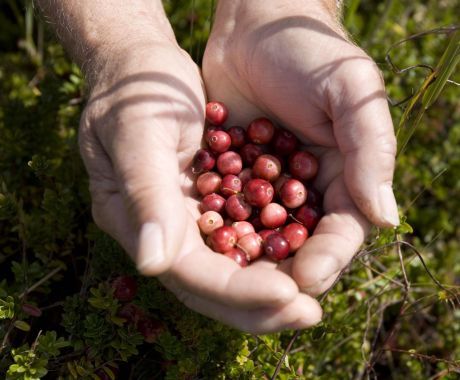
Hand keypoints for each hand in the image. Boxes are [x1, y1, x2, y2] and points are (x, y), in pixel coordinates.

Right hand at [79, 38, 321, 332]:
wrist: (141, 65)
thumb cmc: (139, 89)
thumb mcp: (138, 132)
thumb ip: (146, 195)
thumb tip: (152, 265)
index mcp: (133, 218)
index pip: (187, 271)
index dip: (236, 289)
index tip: (288, 295)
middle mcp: (159, 230)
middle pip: (208, 285)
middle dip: (258, 305)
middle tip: (308, 314)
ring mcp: (181, 220)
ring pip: (225, 270)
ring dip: (268, 288)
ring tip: (310, 301)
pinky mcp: (203, 205)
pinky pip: (237, 241)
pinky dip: (267, 255)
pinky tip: (301, 259)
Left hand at [203, 0, 398, 294]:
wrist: (257, 25)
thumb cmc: (312, 53)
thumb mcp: (352, 92)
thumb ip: (371, 151)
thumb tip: (387, 218)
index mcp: (343, 180)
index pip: (341, 233)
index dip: (327, 259)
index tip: (306, 282)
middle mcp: (305, 193)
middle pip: (298, 248)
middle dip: (283, 276)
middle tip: (263, 301)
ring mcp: (265, 189)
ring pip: (258, 240)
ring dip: (245, 264)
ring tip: (227, 284)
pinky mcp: (229, 178)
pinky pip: (222, 213)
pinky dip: (214, 232)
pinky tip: (200, 248)